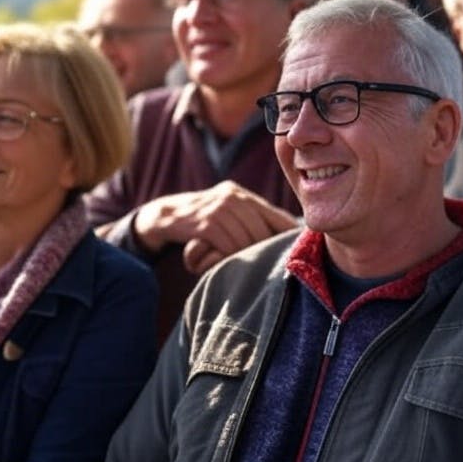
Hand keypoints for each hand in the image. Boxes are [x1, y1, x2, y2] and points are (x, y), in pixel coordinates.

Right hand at [133, 181, 297, 271]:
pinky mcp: (202, 224)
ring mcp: (216, 209)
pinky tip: (228, 262)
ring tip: (248, 267)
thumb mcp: (226, 212)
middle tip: (269, 266)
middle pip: (262, 230)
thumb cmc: (203, 220)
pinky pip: (226, 243)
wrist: (164, 216)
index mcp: (241, 195)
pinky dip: (230, 255)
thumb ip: (251, 219)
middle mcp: (231, 197)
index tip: (298, 250)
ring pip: (245, 238)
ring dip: (247, 255)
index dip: (290, 235)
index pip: (277, 216)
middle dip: (266, 249)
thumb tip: (289, 236)